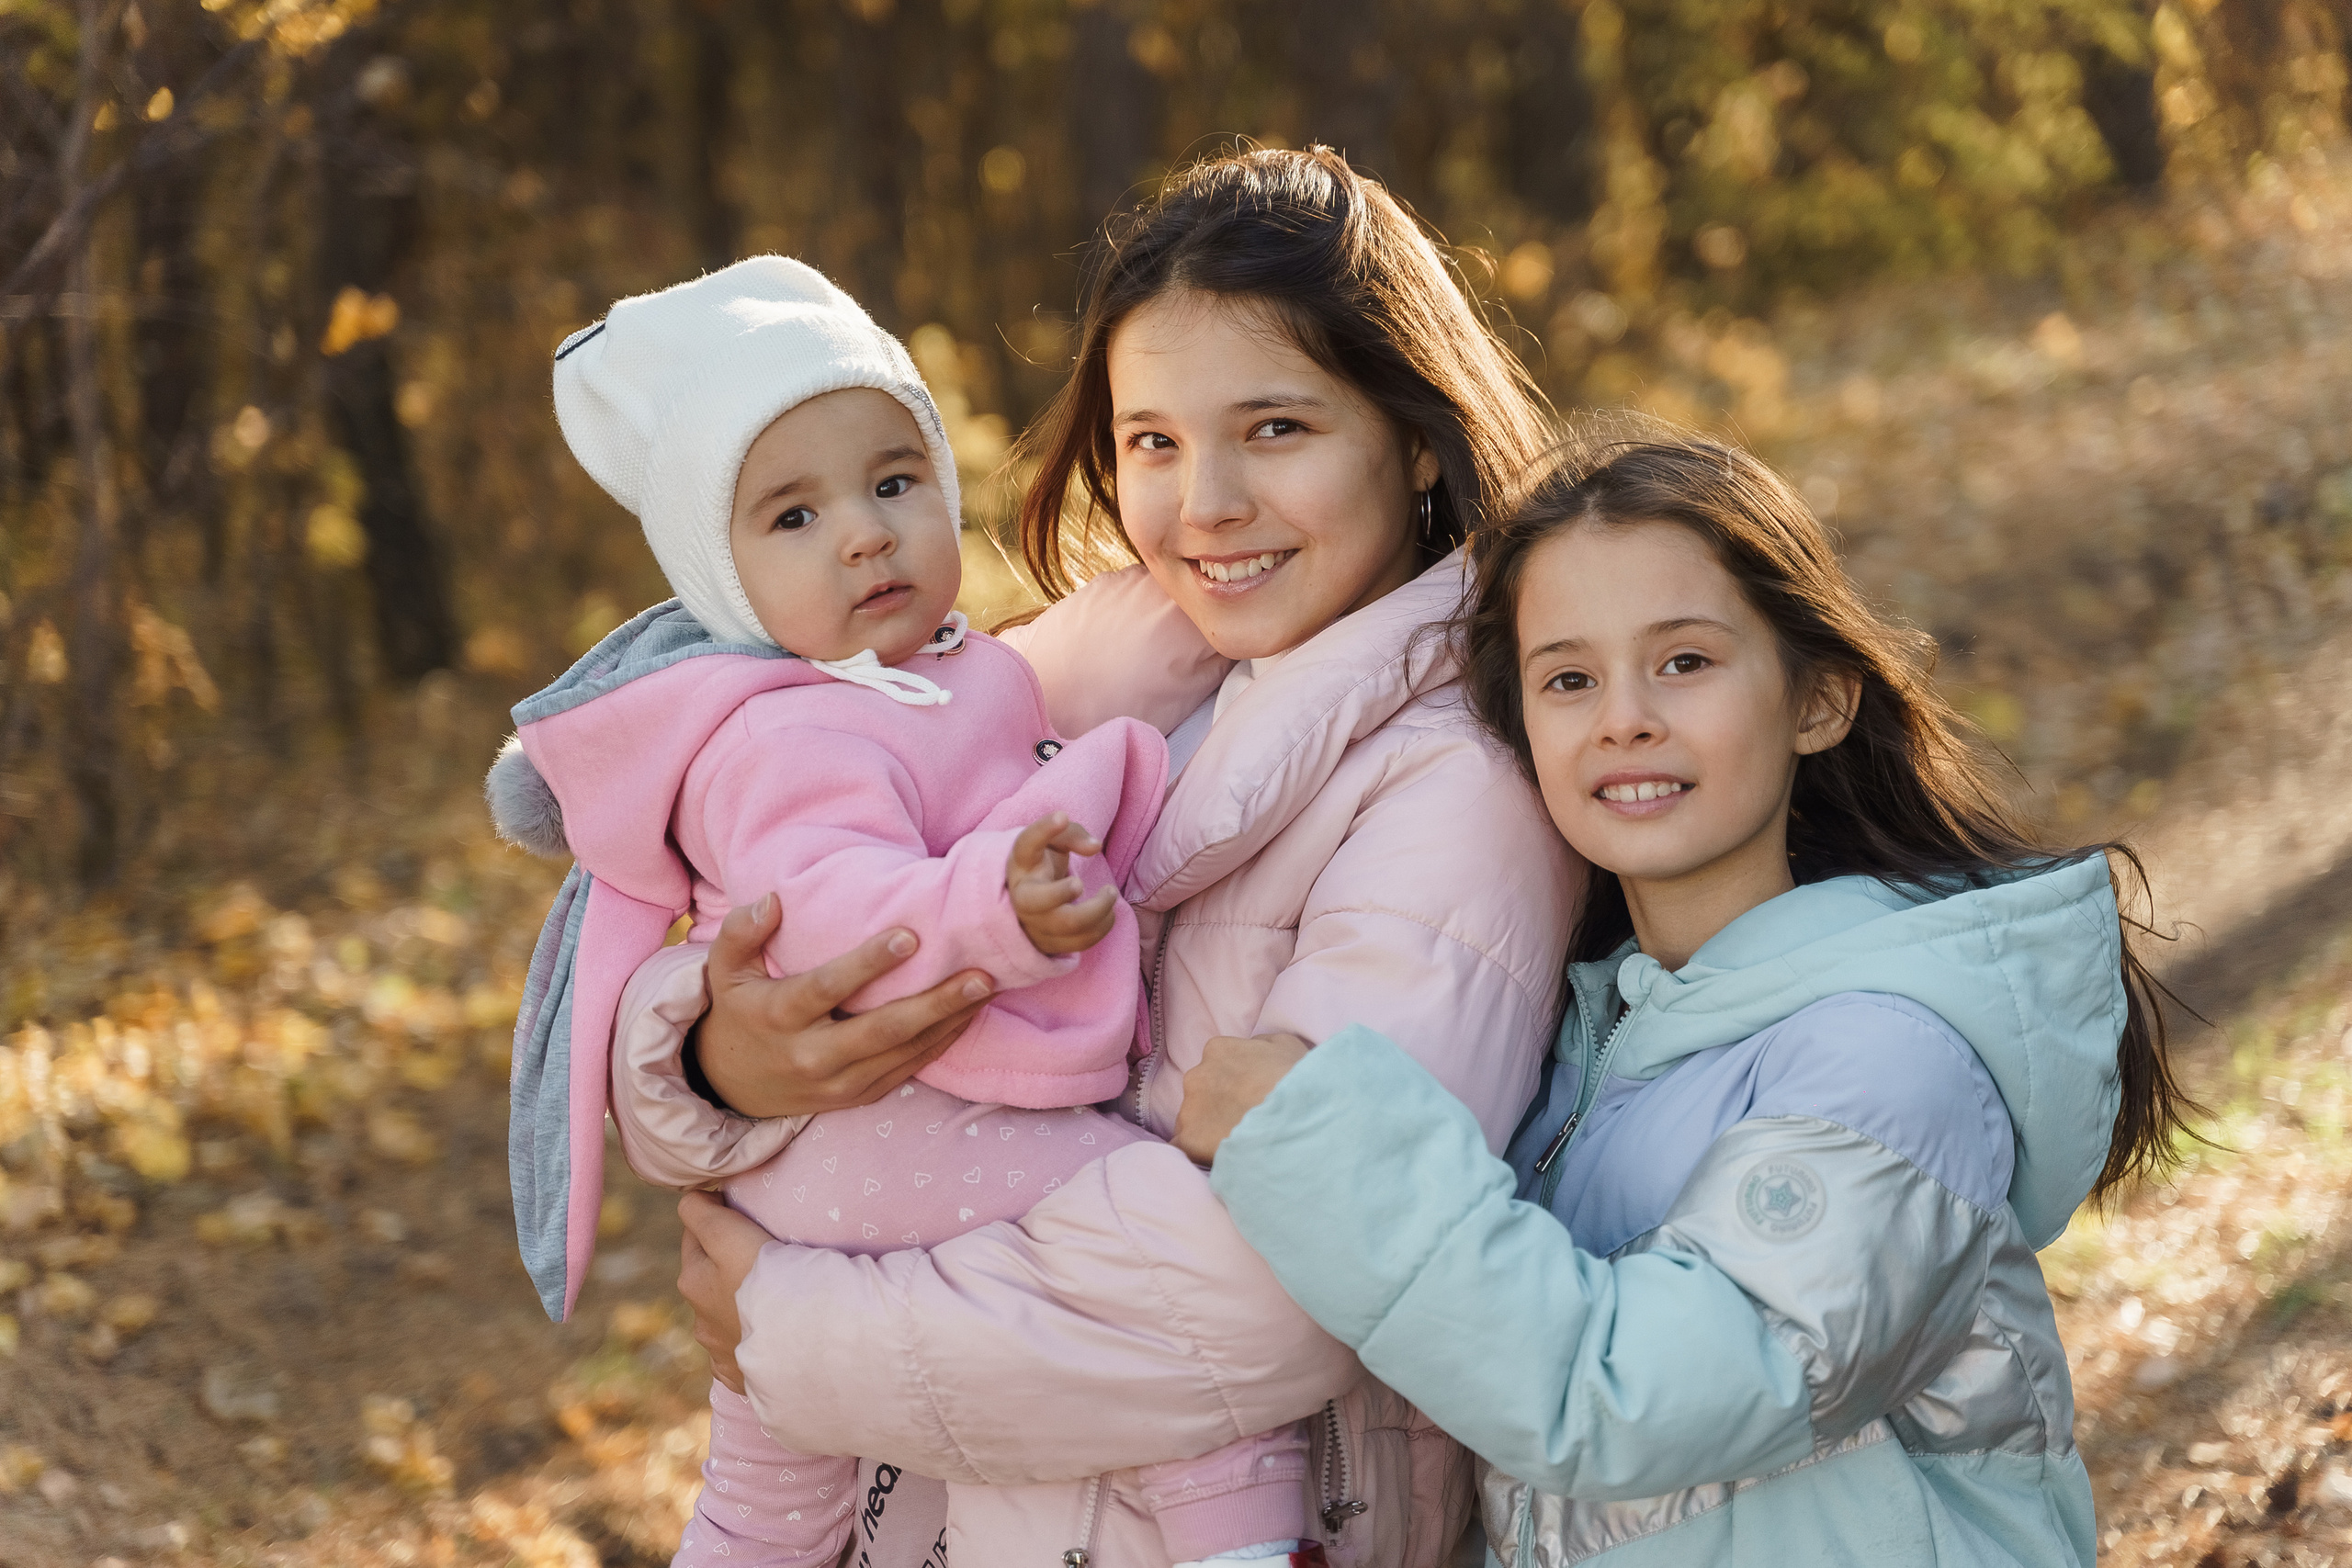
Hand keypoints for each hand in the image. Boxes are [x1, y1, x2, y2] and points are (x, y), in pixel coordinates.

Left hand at [677, 1189, 771, 1393]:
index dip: (717, 1216)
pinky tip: (774, 1333)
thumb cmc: (767, 1282)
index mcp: (693, 1280)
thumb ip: (701, 1213)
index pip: (695, 1232)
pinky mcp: (744, 1377)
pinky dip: (754, 1339)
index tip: (745, 1211)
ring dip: (740, 1302)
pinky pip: (744, 1351)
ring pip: (726, 1315)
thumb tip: (691, 1198)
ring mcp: (721, 1352)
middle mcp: (699, 1319)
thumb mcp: (729, 1236)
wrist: (801, 1344)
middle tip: (763, 1250)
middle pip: (709, 1275)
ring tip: (775, 1294)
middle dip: (726, 1261)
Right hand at [696, 894, 991, 1118]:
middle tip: (980, 975)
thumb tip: (773, 900)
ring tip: (988, 988)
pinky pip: (908, 1069)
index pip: (828, 988)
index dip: (868, 964)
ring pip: (905, 1053)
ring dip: (951, 1021)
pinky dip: (942, 1043)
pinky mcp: (860, 1095)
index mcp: (780, 1016)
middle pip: (882, 1030)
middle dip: (936, 1003)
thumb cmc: (738, 1012)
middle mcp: (812, 1055)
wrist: (731, 1086)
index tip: (910, 936)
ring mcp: (840, 1082)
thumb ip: (741, 932)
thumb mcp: (724, 972)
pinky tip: (970, 1014)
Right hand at [1006, 812, 1117, 956]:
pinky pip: (1078, 943)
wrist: (1032, 899)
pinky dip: (1101, 928)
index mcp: (1021, 864)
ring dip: (1097, 911)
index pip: (1025, 844)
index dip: (1042, 829)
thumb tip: (1095, 847)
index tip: (1062, 816)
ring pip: (1065, 924)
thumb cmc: (1045, 863)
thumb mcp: (1055, 841)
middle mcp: (1022, 895)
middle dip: (1063, 892)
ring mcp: (1034, 923)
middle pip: (1036, 901)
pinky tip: (1109, 914)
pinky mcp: (1049, 943)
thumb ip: (1074, 834)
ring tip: (1111, 893)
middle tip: (1081, 881)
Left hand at [1171, 1033, 1311, 1164]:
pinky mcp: (1188, 1141)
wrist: (1294, 1119)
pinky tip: (1222, 1158)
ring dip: (1210, 1130)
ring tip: (1238, 1142)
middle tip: (1244, 1120)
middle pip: (1201, 1092)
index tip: (1248, 1096)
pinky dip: (1200, 1154)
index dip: (1234, 1083)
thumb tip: (1251, 1050)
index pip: (1217, 1065)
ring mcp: (1189, 1109)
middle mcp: (1196, 1076)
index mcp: (1217, 1050)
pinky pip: (1187, 1148)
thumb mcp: (1286, 1045)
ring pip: (1193, 1121)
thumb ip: (1260, 1045)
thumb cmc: (1296, 1081)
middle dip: (1218, 1106)